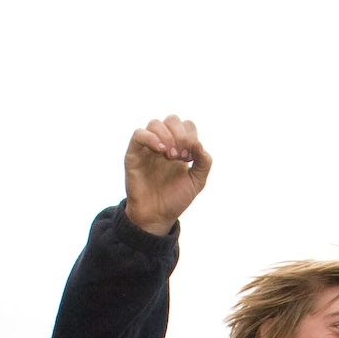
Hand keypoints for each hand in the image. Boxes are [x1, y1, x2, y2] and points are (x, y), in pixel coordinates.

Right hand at [124, 115, 211, 236]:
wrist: (156, 217)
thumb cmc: (175, 199)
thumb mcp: (197, 182)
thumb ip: (204, 162)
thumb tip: (199, 144)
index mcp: (179, 146)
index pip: (187, 125)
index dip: (191, 136)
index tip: (190, 157)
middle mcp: (163, 143)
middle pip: (172, 120)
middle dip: (180, 135)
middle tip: (181, 156)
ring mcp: (147, 147)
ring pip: (155, 123)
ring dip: (167, 137)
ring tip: (171, 157)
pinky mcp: (134, 154)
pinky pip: (139, 134)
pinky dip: (151, 138)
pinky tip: (160, 150)